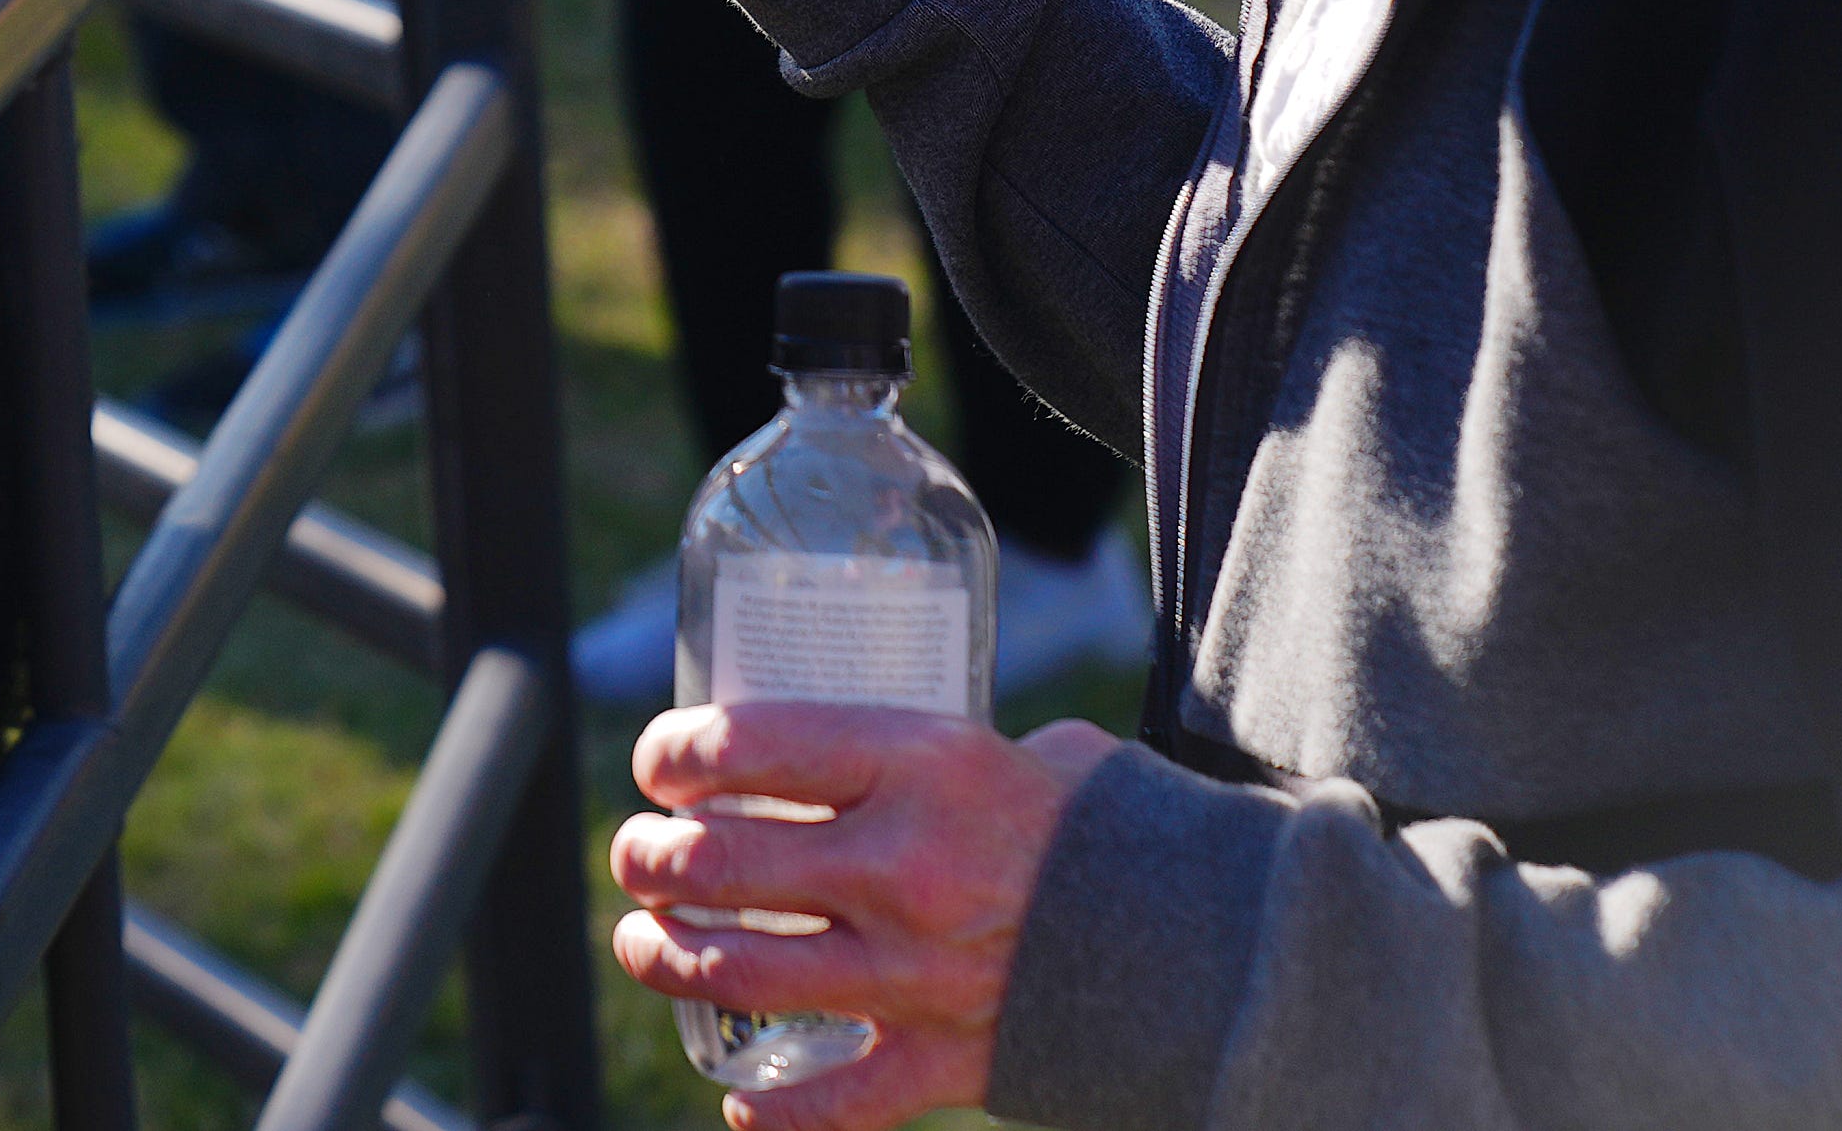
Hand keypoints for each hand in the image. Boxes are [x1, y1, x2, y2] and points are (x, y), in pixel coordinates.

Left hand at [607, 702, 1115, 1130]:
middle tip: (633, 854)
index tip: (656, 764)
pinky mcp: (944, 1059)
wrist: (1207, 940)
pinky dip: (773, 1110)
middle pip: (725, 866)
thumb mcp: (1021, 748)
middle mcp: (902, 867)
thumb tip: (860, 750)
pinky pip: (832, 1102)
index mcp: (920, 764)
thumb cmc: (1103, 826)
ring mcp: (916, 973)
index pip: (752, 747)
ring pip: (746, 974)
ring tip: (644, 939)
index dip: (679, 754)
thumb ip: (934, 754)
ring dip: (672, 957)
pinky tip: (735, 1097)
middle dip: (653, 860)